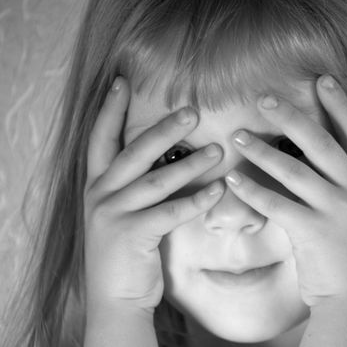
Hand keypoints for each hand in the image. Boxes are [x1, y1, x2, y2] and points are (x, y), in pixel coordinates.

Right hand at [83, 77, 223, 312]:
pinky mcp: (132, 234)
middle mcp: (100, 194)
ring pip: (157, 180)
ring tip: (217, 149)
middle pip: (133, 152)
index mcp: (96, 184)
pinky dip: (196, 200)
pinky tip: (218, 190)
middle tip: (192, 110)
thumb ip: (135, 184)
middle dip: (163, 128)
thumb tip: (169, 156)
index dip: (110, 110)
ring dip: (190, 163)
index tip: (121, 81)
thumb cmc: (125, 250)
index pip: (100, 138)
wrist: (114, 297)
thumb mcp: (120, 211)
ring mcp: (113, 214)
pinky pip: (171, 212)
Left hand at [225, 75, 346, 307]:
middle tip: (264, 98)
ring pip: (294, 170)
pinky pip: (276, 203)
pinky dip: (251, 189)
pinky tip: (233, 178)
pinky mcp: (314, 231)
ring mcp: (338, 210)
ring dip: (262, 150)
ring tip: (237, 135)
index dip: (340, 104)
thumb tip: (323, 154)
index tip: (322, 79)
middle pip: (321, 142)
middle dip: (292, 116)